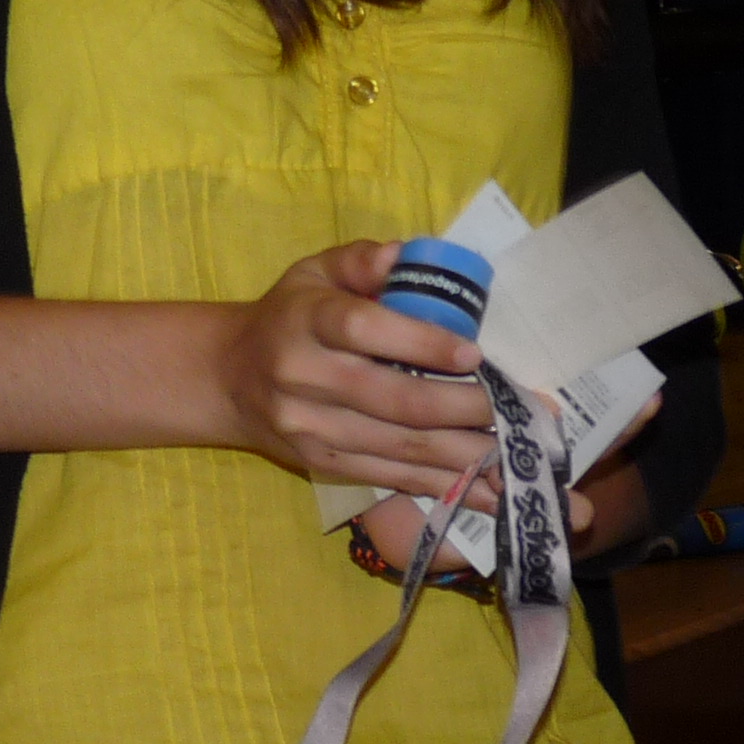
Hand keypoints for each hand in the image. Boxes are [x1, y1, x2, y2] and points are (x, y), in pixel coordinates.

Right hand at [217, 242, 501, 498]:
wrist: (229, 376)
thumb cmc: (290, 315)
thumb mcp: (315, 272)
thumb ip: (360, 260)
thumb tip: (403, 256)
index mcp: (308, 320)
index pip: (365, 331)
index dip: (422, 344)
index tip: (473, 355)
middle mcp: (304, 376)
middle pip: (392, 400)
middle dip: (461, 409)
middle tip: (514, 409)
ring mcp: (311, 426)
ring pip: (397, 446)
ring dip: (461, 453)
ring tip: (512, 452)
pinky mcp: (321, 461)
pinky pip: (389, 475)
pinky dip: (440, 484)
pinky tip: (482, 488)